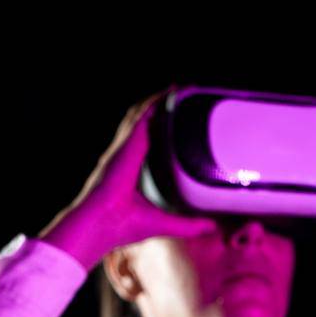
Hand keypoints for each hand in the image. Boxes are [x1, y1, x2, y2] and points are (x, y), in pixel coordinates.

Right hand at [38, 85, 218, 268]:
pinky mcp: (129, 142)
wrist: (102, 222)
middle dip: (160, 110)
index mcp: (130, 171)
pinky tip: (170, 92)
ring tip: (177, 90)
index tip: (172, 121)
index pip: (146, 144)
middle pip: (144, 125)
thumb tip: (212, 226)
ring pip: (143, 115)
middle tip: (179, 98)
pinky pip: (144, 115)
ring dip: (159, 101)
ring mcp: (126, 147)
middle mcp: (126, 155)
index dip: (157, 130)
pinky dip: (157, 102)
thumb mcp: (165, 223)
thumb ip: (189, 225)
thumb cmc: (124, 226)